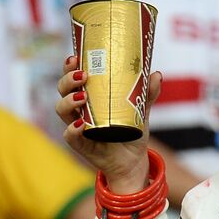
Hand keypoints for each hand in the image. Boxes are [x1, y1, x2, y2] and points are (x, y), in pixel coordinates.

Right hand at [56, 55, 162, 192]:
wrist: (133, 162)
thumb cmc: (131, 133)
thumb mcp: (141, 111)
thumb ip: (147, 94)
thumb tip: (156, 74)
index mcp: (89, 97)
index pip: (73, 77)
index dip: (69, 66)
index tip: (76, 56)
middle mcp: (79, 110)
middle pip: (63, 89)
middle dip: (68, 79)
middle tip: (83, 75)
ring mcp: (77, 127)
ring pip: (62, 109)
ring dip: (69, 100)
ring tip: (83, 97)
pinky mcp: (81, 145)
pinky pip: (70, 136)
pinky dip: (73, 129)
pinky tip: (81, 124)